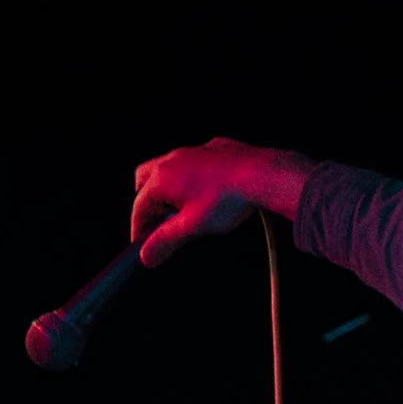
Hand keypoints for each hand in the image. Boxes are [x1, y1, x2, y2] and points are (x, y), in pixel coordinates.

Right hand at [130, 140, 315, 265]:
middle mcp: (174, 159)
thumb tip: (147, 255)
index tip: (143, 243)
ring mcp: (194, 151)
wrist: (263, 174)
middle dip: (147, 202)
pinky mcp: (215, 148)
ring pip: (169, 168)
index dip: (139, 228)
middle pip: (145, 180)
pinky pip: (194, 162)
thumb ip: (166, 240)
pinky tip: (206, 191)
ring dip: (169, 188)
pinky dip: (192, 177)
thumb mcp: (193, 226)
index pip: (139, 207)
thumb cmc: (228, 199)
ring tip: (181, 209)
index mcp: (162, 178)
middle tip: (157, 222)